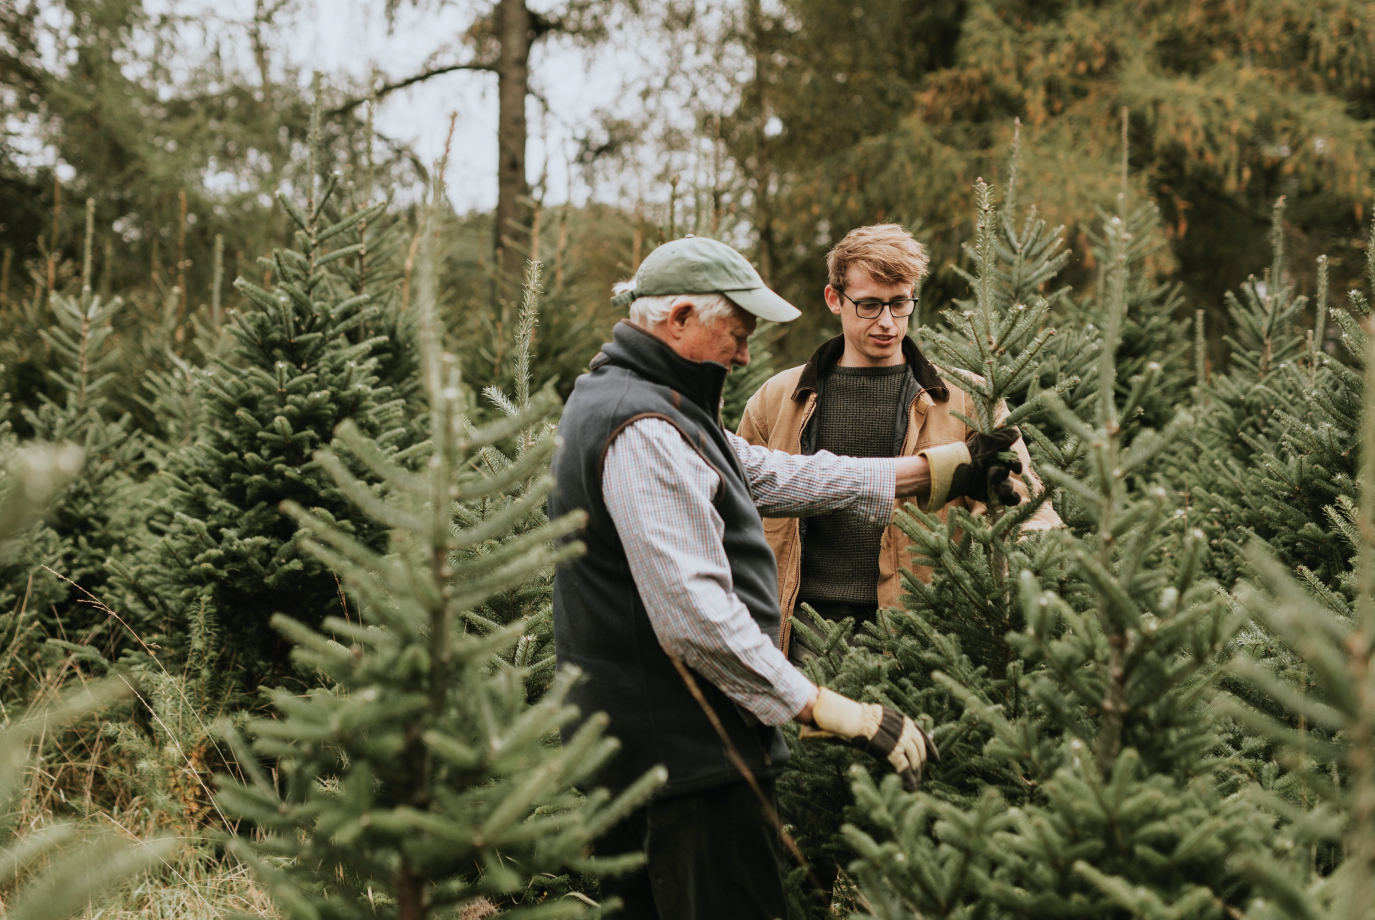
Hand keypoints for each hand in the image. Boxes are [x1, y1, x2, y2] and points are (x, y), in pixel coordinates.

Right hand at [799, 688, 938, 790]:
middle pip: (919, 750)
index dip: (931, 749)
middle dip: (922, 764)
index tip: (937, 759)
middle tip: (921, 774)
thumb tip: (906, 738)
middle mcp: (904, 729)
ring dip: (917, 774)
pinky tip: (911, 788)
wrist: (851, 720)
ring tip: (916, 783)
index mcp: (903, 720)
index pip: (923, 736)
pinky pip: (905, 768)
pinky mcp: (892, 751)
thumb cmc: (860, 719)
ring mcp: (899, 740)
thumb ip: (895, 728)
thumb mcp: (882, 718)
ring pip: (914, 760)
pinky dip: (909, 780)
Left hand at [949, 428, 1022, 506]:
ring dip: (1007, 489)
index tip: (1016, 469)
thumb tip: (1016, 431)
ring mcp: (993, 483)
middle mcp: (997, 470)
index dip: (1016, 465)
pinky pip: (1002, 500)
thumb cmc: (971, 453)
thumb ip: (1002, 439)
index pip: (1013, 461)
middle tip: (992, 473)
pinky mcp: (987, 494)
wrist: (954, 469)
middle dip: (1002, 475)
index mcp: (998, 457)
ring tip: (1001, 489)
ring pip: (1008, 488)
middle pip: (1008, 475)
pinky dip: (1006, 502)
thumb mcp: (986, 443)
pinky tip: (1003, 502)